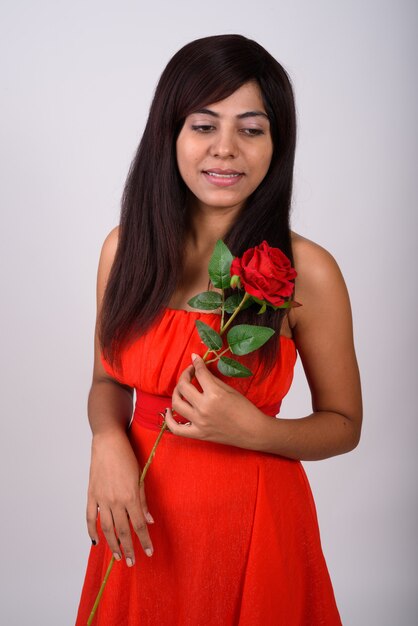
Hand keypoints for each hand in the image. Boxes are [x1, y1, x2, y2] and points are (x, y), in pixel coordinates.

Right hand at [86, 430, 153, 565]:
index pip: (138, 525)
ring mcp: (102, 499)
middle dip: (129, 548)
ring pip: (107, 529)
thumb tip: (149, 520)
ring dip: (112, 544)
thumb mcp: (140, 477)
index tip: (149, 552)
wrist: (108, 442)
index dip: (145, 541)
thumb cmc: (127, 456)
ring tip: (117, 556)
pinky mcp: (91, 495)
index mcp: (130, 496)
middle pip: (123, 531)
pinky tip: (96, 541)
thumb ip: (143, 501)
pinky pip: (90, 518)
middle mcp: (115, 501)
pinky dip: (92, 531)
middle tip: (132, 562)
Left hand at [165, 353, 265, 447]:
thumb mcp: (230, 390)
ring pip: (177, 403)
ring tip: (181, 388)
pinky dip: (169, 419)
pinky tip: (169, 410)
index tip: (195, 358)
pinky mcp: (199, 434)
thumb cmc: (245, 408)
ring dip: (176, 392)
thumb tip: (200, 368)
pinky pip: (176, 429)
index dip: (196, 363)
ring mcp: (199, 422)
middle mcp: (204, 408)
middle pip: (183, 386)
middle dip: (185, 374)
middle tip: (190, 372)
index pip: (199, 373)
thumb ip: (212, 379)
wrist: (252, 431)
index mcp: (215, 394)